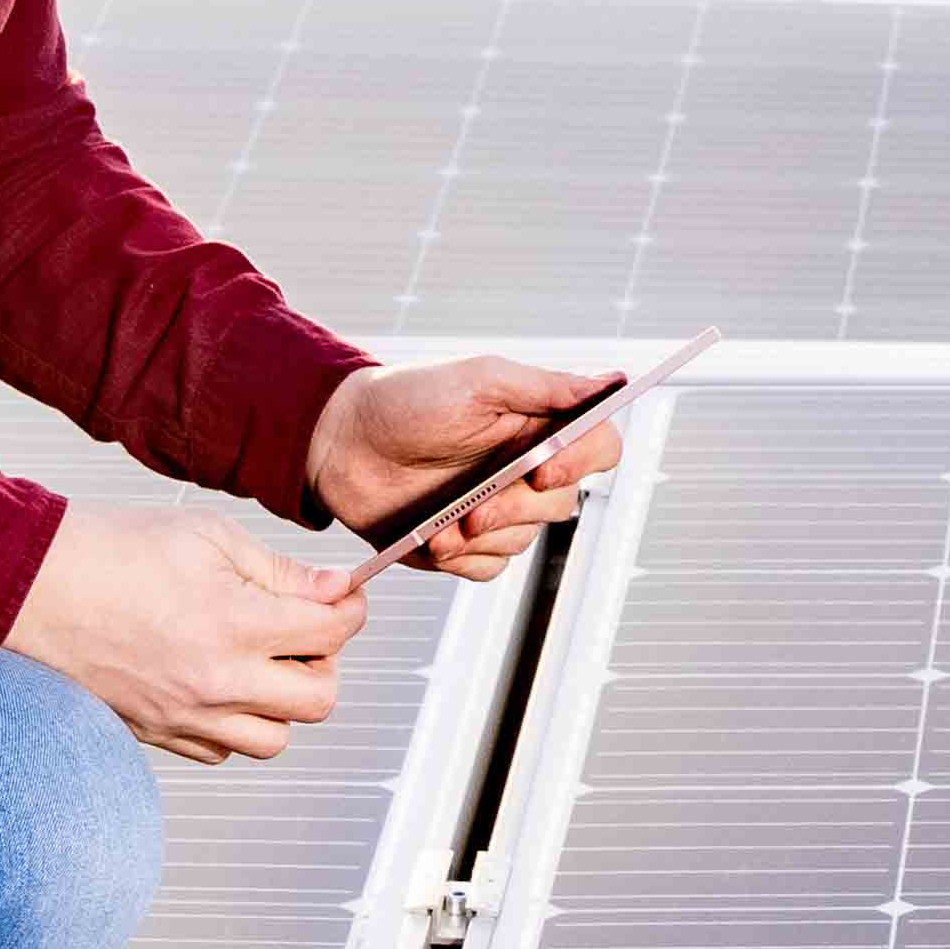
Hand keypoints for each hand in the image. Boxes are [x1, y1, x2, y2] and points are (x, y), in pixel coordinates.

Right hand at [4, 502, 360, 765]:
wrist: (31, 586)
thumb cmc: (111, 551)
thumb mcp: (208, 536)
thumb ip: (280, 571)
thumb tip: (334, 590)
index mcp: (235, 624)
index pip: (332, 633)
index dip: (349, 608)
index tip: (341, 596)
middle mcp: (215, 682)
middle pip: (319, 699)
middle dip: (324, 661)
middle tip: (301, 630)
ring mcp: (184, 716)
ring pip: (275, 739)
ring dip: (282, 702)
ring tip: (258, 660)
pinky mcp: (155, 734)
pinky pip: (221, 751)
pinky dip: (235, 724)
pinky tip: (218, 681)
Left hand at [305, 352, 629, 582]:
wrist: (341, 444)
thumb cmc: (406, 401)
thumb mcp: (478, 380)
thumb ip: (544, 386)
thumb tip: (609, 383)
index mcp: (537, 424)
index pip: (599, 447)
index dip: (583, 463)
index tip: (543, 470)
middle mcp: (525, 468)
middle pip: (563, 503)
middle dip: (516, 510)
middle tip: (476, 508)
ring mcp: (497, 508)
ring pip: (525, 541)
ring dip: (483, 538)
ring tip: (441, 525)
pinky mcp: (466, 542)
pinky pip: (491, 567)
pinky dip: (465, 560)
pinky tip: (435, 540)